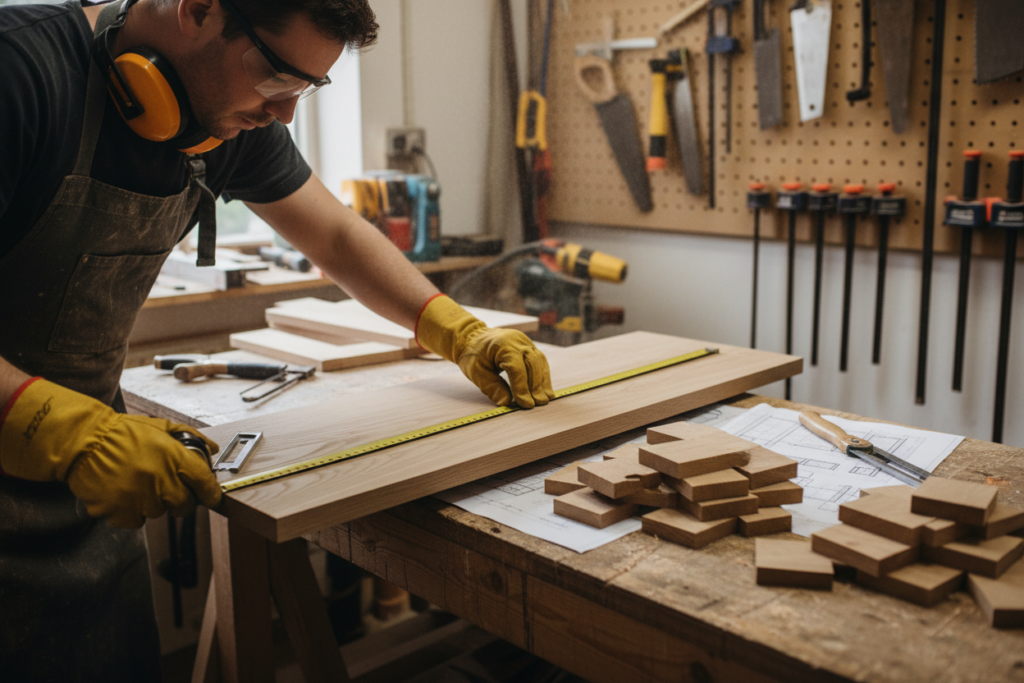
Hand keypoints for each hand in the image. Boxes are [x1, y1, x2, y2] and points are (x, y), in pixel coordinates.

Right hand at [0, 379, 221, 527]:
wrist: (82, 441)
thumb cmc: (122, 433)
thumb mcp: (160, 426)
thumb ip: (190, 437)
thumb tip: (212, 449)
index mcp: (173, 457)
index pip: (203, 482)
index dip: (212, 493)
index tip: (212, 497)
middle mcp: (159, 479)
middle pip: (184, 505)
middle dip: (181, 500)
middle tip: (167, 489)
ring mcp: (138, 498)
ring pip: (159, 513)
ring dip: (153, 503)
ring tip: (137, 484)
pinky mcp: (118, 512)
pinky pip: (136, 521)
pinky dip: (132, 512)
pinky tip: (124, 494)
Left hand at [415, 295, 554, 407]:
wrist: (471, 336)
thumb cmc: (472, 354)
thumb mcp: (476, 372)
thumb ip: (491, 387)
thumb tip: (506, 403)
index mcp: (502, 344)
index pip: (516, 368)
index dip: (522, 387)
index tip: (526, 404)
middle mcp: (517, 340)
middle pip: (532, 363)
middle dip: (537, 385)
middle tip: (539, 403)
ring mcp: (524, 341)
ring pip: (540, 361)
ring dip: (544, 381)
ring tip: (545, 398)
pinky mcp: (528, 345)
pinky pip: (539, 359)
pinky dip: (542, 374)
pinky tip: (544, 388)